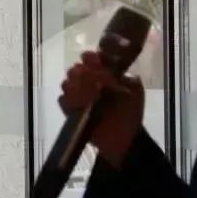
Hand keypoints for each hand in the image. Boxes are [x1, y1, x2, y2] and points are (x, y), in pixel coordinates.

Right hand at [58, 50, 144, 166]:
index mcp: (102, 73)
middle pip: (75, 69)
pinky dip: (69, 103)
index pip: (91, 59)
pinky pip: (62, 101)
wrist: (123, 139)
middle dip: (81, 74)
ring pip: (66, 83)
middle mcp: (87, 81)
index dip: (90, 58)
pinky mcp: (70, 110)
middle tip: (89, 82)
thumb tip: (108, 74)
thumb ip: (125, 78)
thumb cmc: (130, 111)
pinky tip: (79, 107)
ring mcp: (76, 95)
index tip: (91, 61)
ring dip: (75, 89)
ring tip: (85, 97)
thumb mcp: (134, 91)